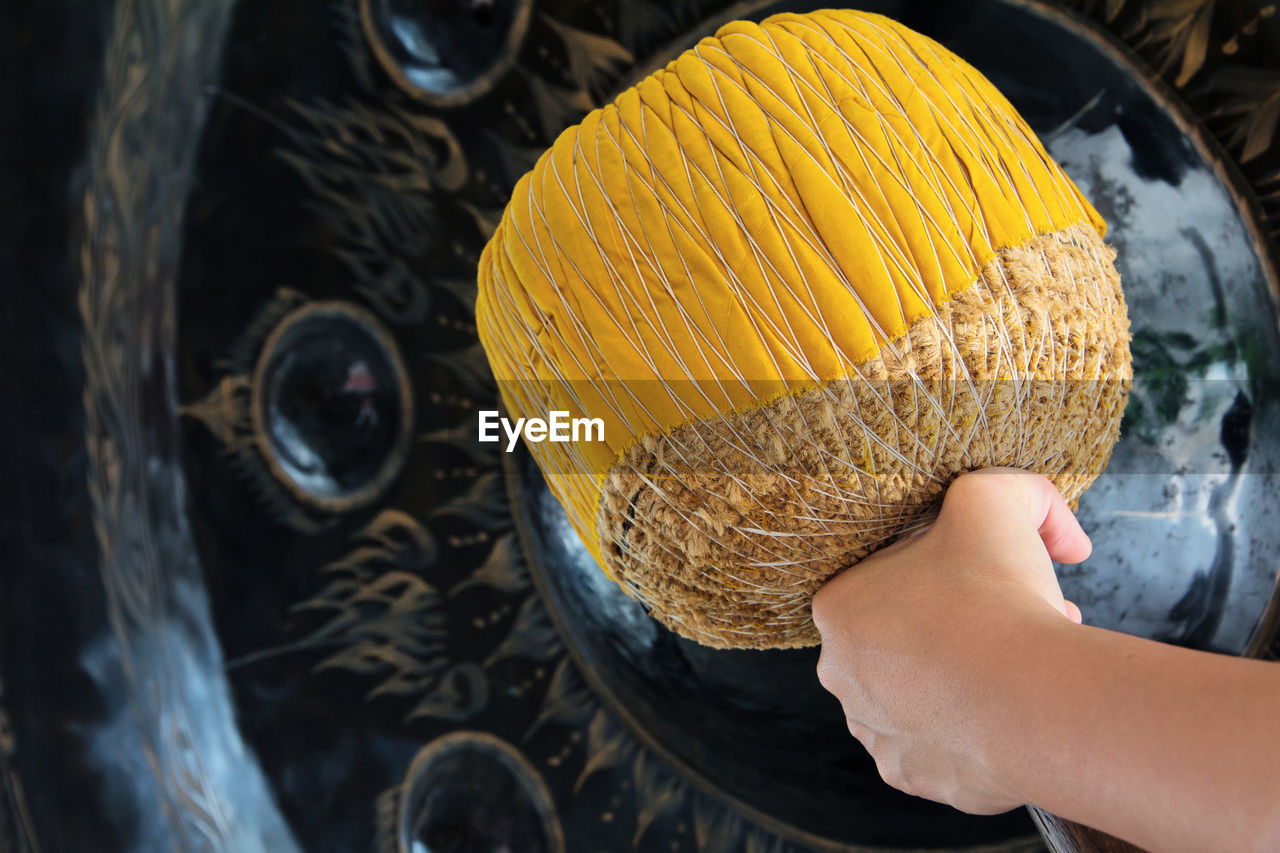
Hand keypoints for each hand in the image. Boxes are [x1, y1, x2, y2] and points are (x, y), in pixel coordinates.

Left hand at [812, 468, 1089, 813]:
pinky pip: (937, 744)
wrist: (1031, 705)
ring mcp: (872, 729)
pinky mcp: (909, 775)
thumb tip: (1059, 534)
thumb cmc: (998, 599)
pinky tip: (1006, 714)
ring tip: (1021, 666)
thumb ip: (1010, 487)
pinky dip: (969, 729)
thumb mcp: (994, 498)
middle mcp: (840, 672)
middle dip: (960, 624)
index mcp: (837, 606)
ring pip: (919, 692)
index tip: (991, 579)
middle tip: (1016, 619)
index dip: (948, 572)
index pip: (887, 578)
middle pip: (906, 637)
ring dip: (963, 676)